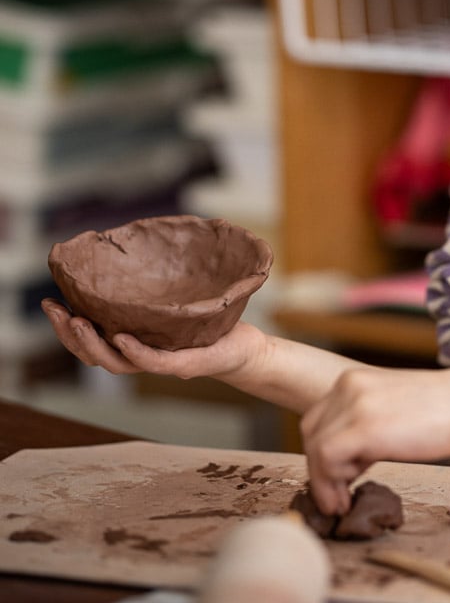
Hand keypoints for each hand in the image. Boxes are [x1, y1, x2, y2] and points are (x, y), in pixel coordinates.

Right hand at [40, 298, 260, 380]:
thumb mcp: (178, 299)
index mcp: (134, 342)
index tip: (51, 301)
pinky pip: (154, 362)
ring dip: (93, 344)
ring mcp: (162, 362)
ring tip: (78, 322)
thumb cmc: (209, 324)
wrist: (243, 347)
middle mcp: (141, 356)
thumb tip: (141, 240)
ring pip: (116, 362)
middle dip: (68, 333)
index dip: (66, 326)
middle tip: (53, 309)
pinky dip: (134, 351)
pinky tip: (120, 337)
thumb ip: (157, 282)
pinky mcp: (185, 364)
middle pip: (94, 354)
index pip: (91, 341)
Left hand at [301, 364, 449, 514]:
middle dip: (321, 468)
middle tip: (341, 493)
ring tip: (346, 498)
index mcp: (354, 380)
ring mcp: (354, 404)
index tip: (340, 478)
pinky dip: (329, 484)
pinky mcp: (363, 426)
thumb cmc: (446, 410)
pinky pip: (326, 458)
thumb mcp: (392, 408)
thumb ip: (366, 423)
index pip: (318, 419)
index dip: (322, 454)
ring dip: (325, 480)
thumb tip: (348, 459)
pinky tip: (347, 498)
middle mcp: (347, 386)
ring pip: (314, 448)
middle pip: (310, 433)